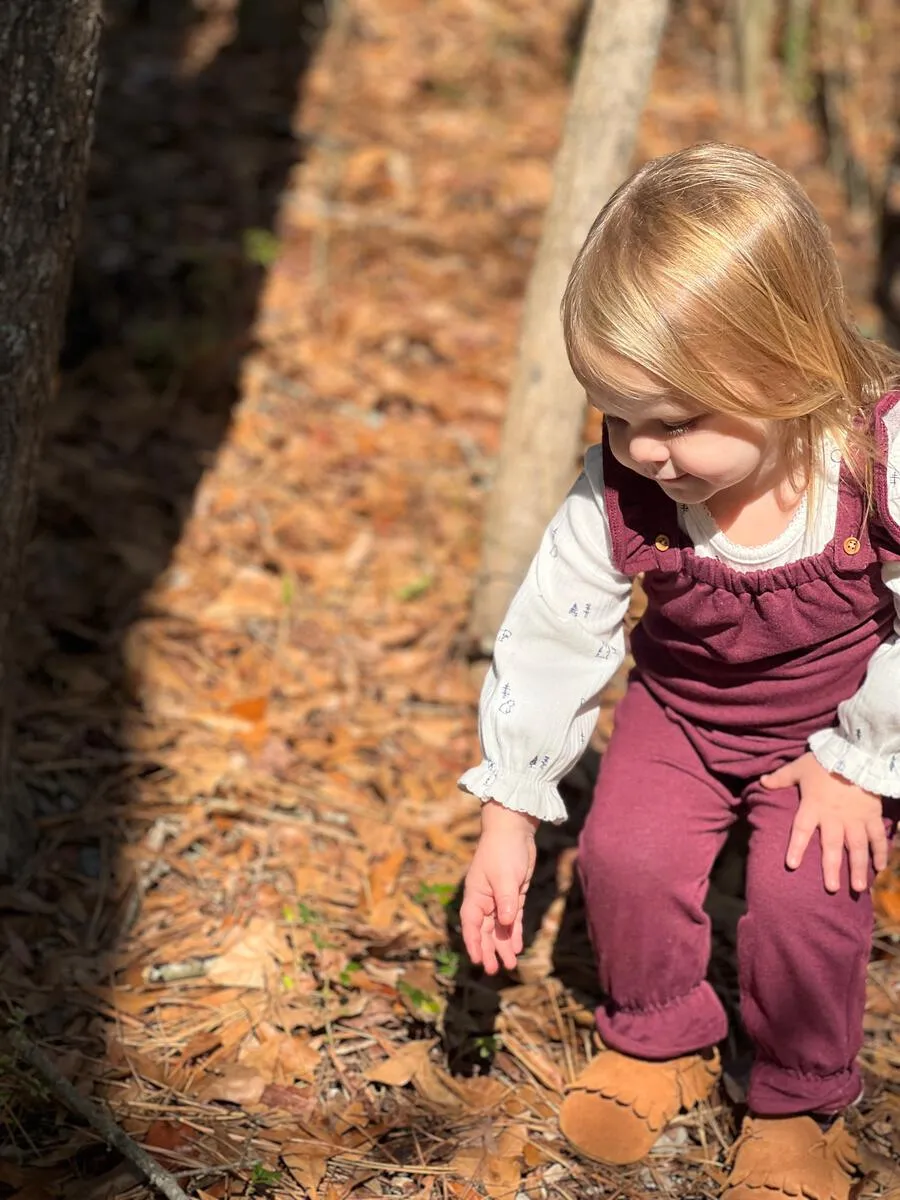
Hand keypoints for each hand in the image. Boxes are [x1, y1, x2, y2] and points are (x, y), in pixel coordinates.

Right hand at [460, 800, 537, 973]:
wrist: (514, 830)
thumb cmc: (503, 850)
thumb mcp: (504, 876)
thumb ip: (505, 901)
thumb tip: (506, 923)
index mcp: (475, 895)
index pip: (472, 924)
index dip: (474, 942)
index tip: (477, 960)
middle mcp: (485, 899)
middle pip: (485, 930)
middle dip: (489, 950)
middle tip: (494, 971)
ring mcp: (499, 898)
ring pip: (499, 928)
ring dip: (503, 945)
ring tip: (510, 965)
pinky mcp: (513, 895)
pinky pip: (512, 919)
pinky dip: (514, 933)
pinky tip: (516, 947)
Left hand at [761, 752, 887, 892]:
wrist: (857, 753)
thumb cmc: (824, 761)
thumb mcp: (799, 767)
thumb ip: (780, 777)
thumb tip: (761, 781)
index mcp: (814, 806)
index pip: (802, 829)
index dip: (796, 847)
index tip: (792, 865)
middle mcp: (835, 817)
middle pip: (832, 846)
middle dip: (831, 868)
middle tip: (831, 888)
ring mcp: (856, 818)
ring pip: (857, 847)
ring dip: (858, 868)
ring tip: (858, 888)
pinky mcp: (872, 816)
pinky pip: (878, 837)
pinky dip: (880, 852)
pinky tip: (880, 869)